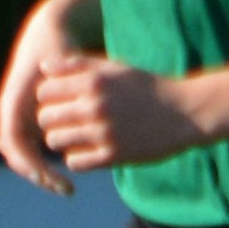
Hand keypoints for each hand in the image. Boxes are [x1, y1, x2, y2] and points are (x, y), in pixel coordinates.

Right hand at [0, 0, 101, 193]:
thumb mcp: (67, 65)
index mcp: (14, 99)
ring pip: (21, 155)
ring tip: (65, 187)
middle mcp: (9, 109)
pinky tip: (65, 173)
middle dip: (37, 173)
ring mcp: (16, 115)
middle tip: (63, 188)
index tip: (53, 176)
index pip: (14, 141)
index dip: (31, 162)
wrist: (49, 30)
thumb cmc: (60, 47)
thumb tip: (79, 111)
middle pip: (15, 154)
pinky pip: (30, 149)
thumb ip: (70, 86)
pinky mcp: (26, 118)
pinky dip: (44, 164)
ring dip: (40, 173)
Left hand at [32, 54, 209, 173]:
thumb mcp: (115, 68)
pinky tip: (89, 150)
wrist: (185, 112)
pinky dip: (77, 158)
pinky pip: (75, 162)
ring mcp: (103, 133)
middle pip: (45, 118)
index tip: (61, 101)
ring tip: (76, 136)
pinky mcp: (113, 156)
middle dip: (51, 120)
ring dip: (61, 140)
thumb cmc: (146, 87)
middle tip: (66, 121)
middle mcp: (95, 106)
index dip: (48, 97)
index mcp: (94, 81)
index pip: (44, 92)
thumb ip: (78, 65)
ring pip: (55, 141)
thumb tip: (43, 68)